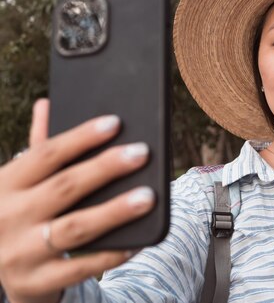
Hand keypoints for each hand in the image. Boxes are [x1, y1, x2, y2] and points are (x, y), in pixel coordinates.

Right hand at [0, 99, 154, 302]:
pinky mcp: (35, 281)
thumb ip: (39, 149)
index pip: (46, 154)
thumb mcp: (20, 184)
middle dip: (106, 168)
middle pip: (65, 187)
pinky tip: (136, 242)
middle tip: (142, 153)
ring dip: (115, 211)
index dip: (81, 137)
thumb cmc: (21, 215)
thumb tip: (48, 103)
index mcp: (5, 184)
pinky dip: (110, 254)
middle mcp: (8, 217)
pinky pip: (80, 268)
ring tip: (148, 197)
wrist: (2, 272)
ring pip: (75, 228)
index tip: (115, 122)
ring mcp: (21, 252)